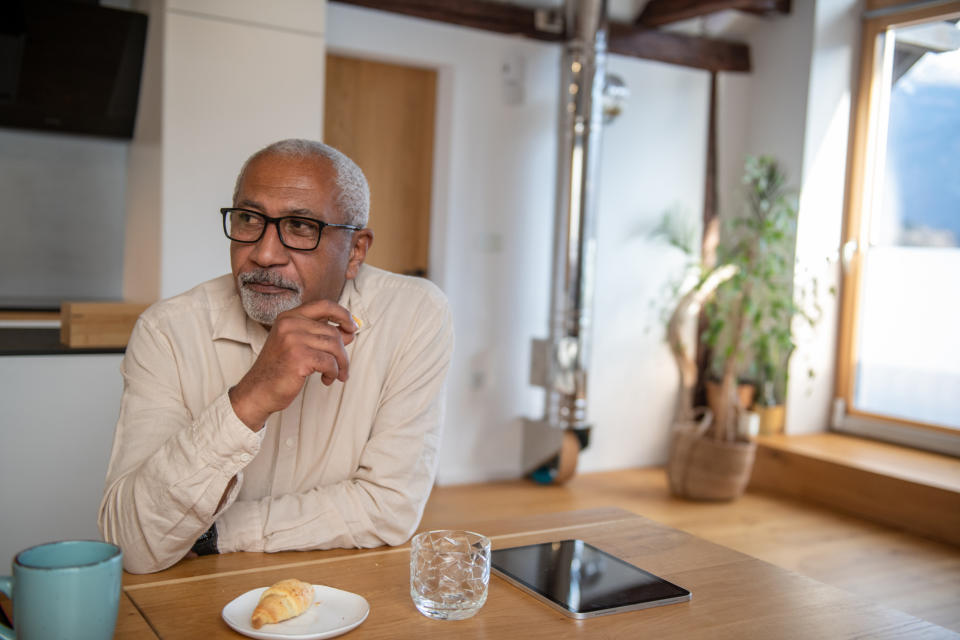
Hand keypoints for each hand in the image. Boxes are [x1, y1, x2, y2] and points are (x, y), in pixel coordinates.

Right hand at [229, 300, 358, 428]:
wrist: (257, 391)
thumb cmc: (278, 369)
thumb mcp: (297, 345)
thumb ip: (320, 336)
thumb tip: (349, 332)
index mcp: (289, 317)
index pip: (324, 305)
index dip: (343, 314)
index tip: (352, 327)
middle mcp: (290, 324)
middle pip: (333, 332)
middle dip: (343, 353)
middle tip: (343, 367)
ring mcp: (293, 339)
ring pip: (335, 347)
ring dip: (341, 364)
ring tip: (336, 375)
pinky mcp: (298, 357)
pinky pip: (330, 362)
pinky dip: (333, 373)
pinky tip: (326, 380)